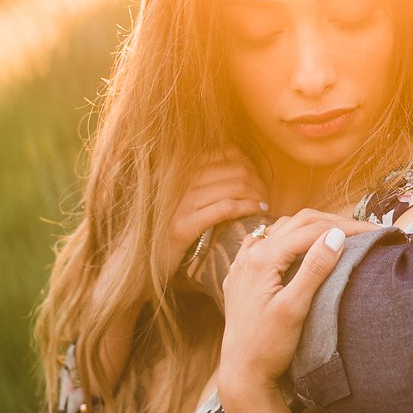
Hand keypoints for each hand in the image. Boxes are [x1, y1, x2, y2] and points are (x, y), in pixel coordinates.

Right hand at [159, 147, 268, 279]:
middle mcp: (179, 180)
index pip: (227, 153)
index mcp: (182, 168)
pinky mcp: (182, 226)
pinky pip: (225, 208)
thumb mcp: (189, 195)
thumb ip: (210, 177)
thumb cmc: (175, 226)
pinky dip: (247, 208)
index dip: (250, 165)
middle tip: (265, 196)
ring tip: (264, 206)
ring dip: (257, 196)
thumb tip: (243, 163)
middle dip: (258, 182)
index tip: (259, 181)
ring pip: (234, 187)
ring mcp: (180, 203)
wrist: (147, 259)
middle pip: (236, 170)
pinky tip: (257, 212)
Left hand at [218, 210, 375, 392]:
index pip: (311, 230)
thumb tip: (336, 235)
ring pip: (281, 230)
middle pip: (297, 223)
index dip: (345, 227)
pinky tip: (296, 245)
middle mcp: (249, 254)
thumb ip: (314, 269)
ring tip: (338, 235)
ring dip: (310, 228)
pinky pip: (265, 244)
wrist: (242, 374)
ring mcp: (242, 264)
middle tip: (363, 230)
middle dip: (332, 223)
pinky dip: (287, 238)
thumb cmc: (269, 346)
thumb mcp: (295, 308)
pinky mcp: (241, 276)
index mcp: (263, 258)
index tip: (373, 231)